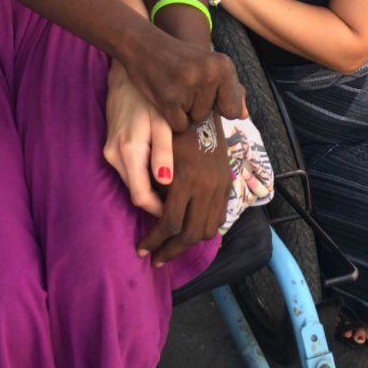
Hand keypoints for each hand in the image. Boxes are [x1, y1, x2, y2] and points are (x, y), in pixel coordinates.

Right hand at [104, 63, 172, 216]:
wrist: (124, 76)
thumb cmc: (148, 96)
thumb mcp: (162, 121)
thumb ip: (163, 151)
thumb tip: (166, 182)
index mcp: (128, 150)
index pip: (141, 197)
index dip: (159, 209)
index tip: (179, 210)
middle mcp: (113, 155)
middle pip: (135, 192)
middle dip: (157, 201)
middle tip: (183, 201)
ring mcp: (109, 152)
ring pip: (131, 182)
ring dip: (150, 188)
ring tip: (176, 186)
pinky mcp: (110, 147)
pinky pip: (128, 171)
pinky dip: (143, 175)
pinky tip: (161, 168)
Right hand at [120, 31, 245, 130]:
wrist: (144, 45)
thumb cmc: (179, 57)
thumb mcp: (208, 64)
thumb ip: (230, 89)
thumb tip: (244, 115)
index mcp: (223, 65)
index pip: (233, 109)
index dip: (219, 106)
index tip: (205, 91)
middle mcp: (209, 73)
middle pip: (211, 115)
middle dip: (198, 107)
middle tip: (184, 85)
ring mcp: (188, 85)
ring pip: (195, 120)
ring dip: (184, 110)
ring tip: (174, 88)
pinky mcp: (169, 98)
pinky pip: (179, 125)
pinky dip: (171, 117)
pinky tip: (165, 96)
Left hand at [136, 115, 230, 266]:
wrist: (200, 108)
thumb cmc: (171, 128)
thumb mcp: (158, 154)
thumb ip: (155, 187)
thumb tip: (151, 215)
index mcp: (186, 179)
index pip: (171, 222)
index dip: (155, 240)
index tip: (141, 249)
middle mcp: (206, 186)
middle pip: (190, 233)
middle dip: (170, 250)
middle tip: (155, 259)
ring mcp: (220, 185)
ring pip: (207, 229)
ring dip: (189, 243)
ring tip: (171, 248)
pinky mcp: (226, 183)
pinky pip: (219, 216)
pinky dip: (204, 228)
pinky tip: (190, 231)